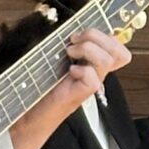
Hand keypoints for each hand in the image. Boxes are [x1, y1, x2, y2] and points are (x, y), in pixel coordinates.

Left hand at [7, 29, 129, 148]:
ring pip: (107, 61)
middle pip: (119, 52)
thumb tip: (73, 31)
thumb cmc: (40, 88)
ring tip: (69, 52)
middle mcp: (96, 75)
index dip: (107, 36)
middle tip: (74, 40)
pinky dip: (82, 70)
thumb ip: (69, 47)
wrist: (29, 116)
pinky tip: (69, 71)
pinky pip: (93, 80)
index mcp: (93, 65)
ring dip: (87, 49)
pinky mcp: (79, 96)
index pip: (119, 49)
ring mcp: (89, 86)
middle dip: (96, 36)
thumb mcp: (56, 60)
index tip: (82, 33)